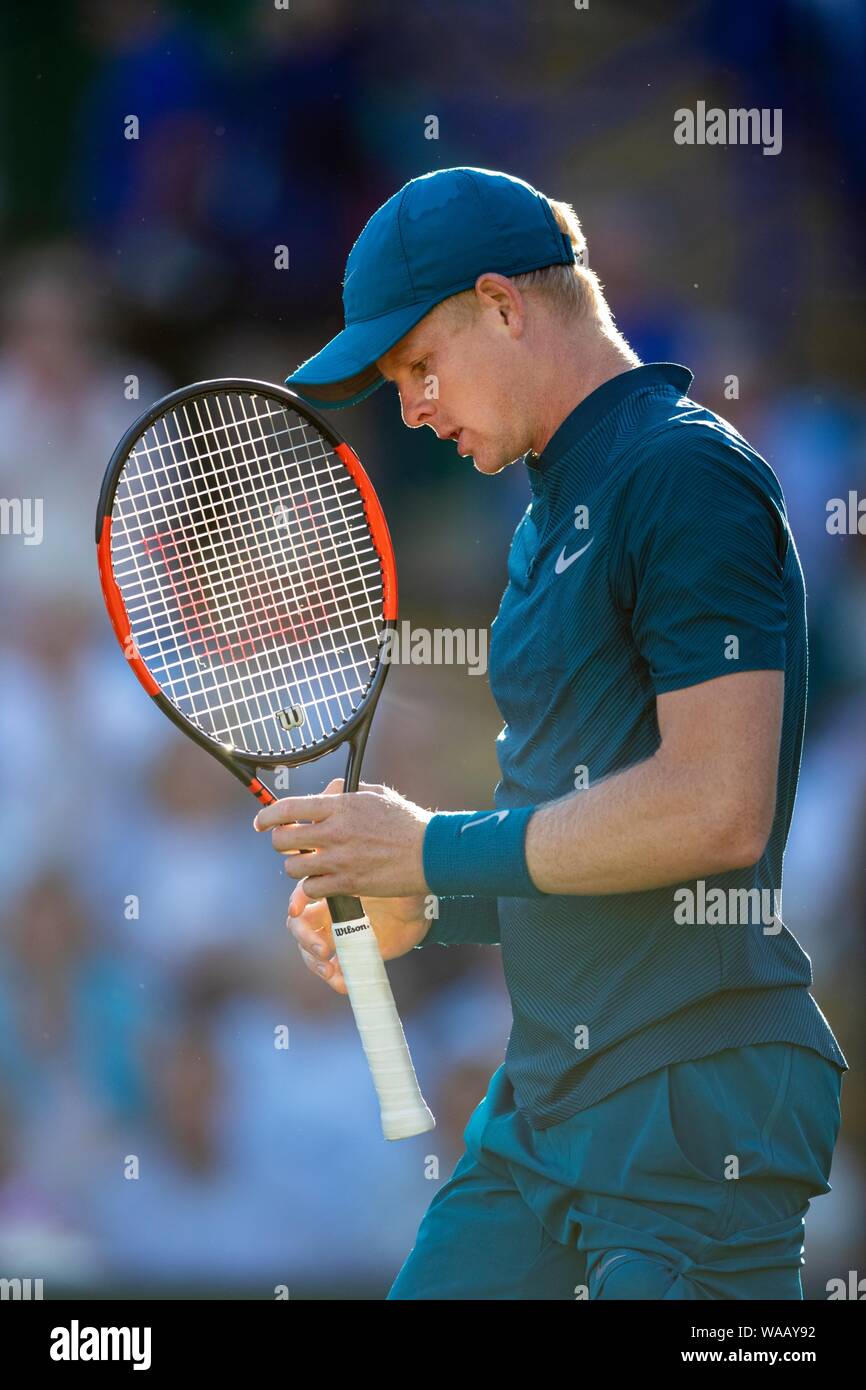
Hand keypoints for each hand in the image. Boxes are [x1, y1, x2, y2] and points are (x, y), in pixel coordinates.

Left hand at [253, 778, 431, 897]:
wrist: (430, 852)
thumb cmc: (406, 822)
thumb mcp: (376, 795)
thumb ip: (345, 791)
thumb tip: (323, 791)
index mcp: (339, 806)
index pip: (288, 809)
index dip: (266, 816)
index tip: (260, 823)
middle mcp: (334, 832)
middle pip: (283, 840)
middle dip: (282, 843)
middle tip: (293, 844)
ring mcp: (339, 860)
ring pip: (293, 867)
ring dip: (298, 866)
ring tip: (311, 863)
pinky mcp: (348, 884)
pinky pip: (312, 888)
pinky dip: (314, 886)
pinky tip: (326, 881)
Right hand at [286, 881, 434, 995]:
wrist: (415, 914)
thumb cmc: (398, 889)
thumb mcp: (389, 880)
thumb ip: (376, 878)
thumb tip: (367, 874)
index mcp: (332, 892)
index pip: (304, 892)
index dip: (296, 899)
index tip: (296, 910)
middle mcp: (328, 915)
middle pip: (299, 925)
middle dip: (305, 938)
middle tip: (323, 950)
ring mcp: (336, 938)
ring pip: (309, 951)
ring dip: (314, 963)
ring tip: (330, 971)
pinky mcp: (348, 956)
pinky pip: (333, 971)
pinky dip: (335, 980)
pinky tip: (345, 984)